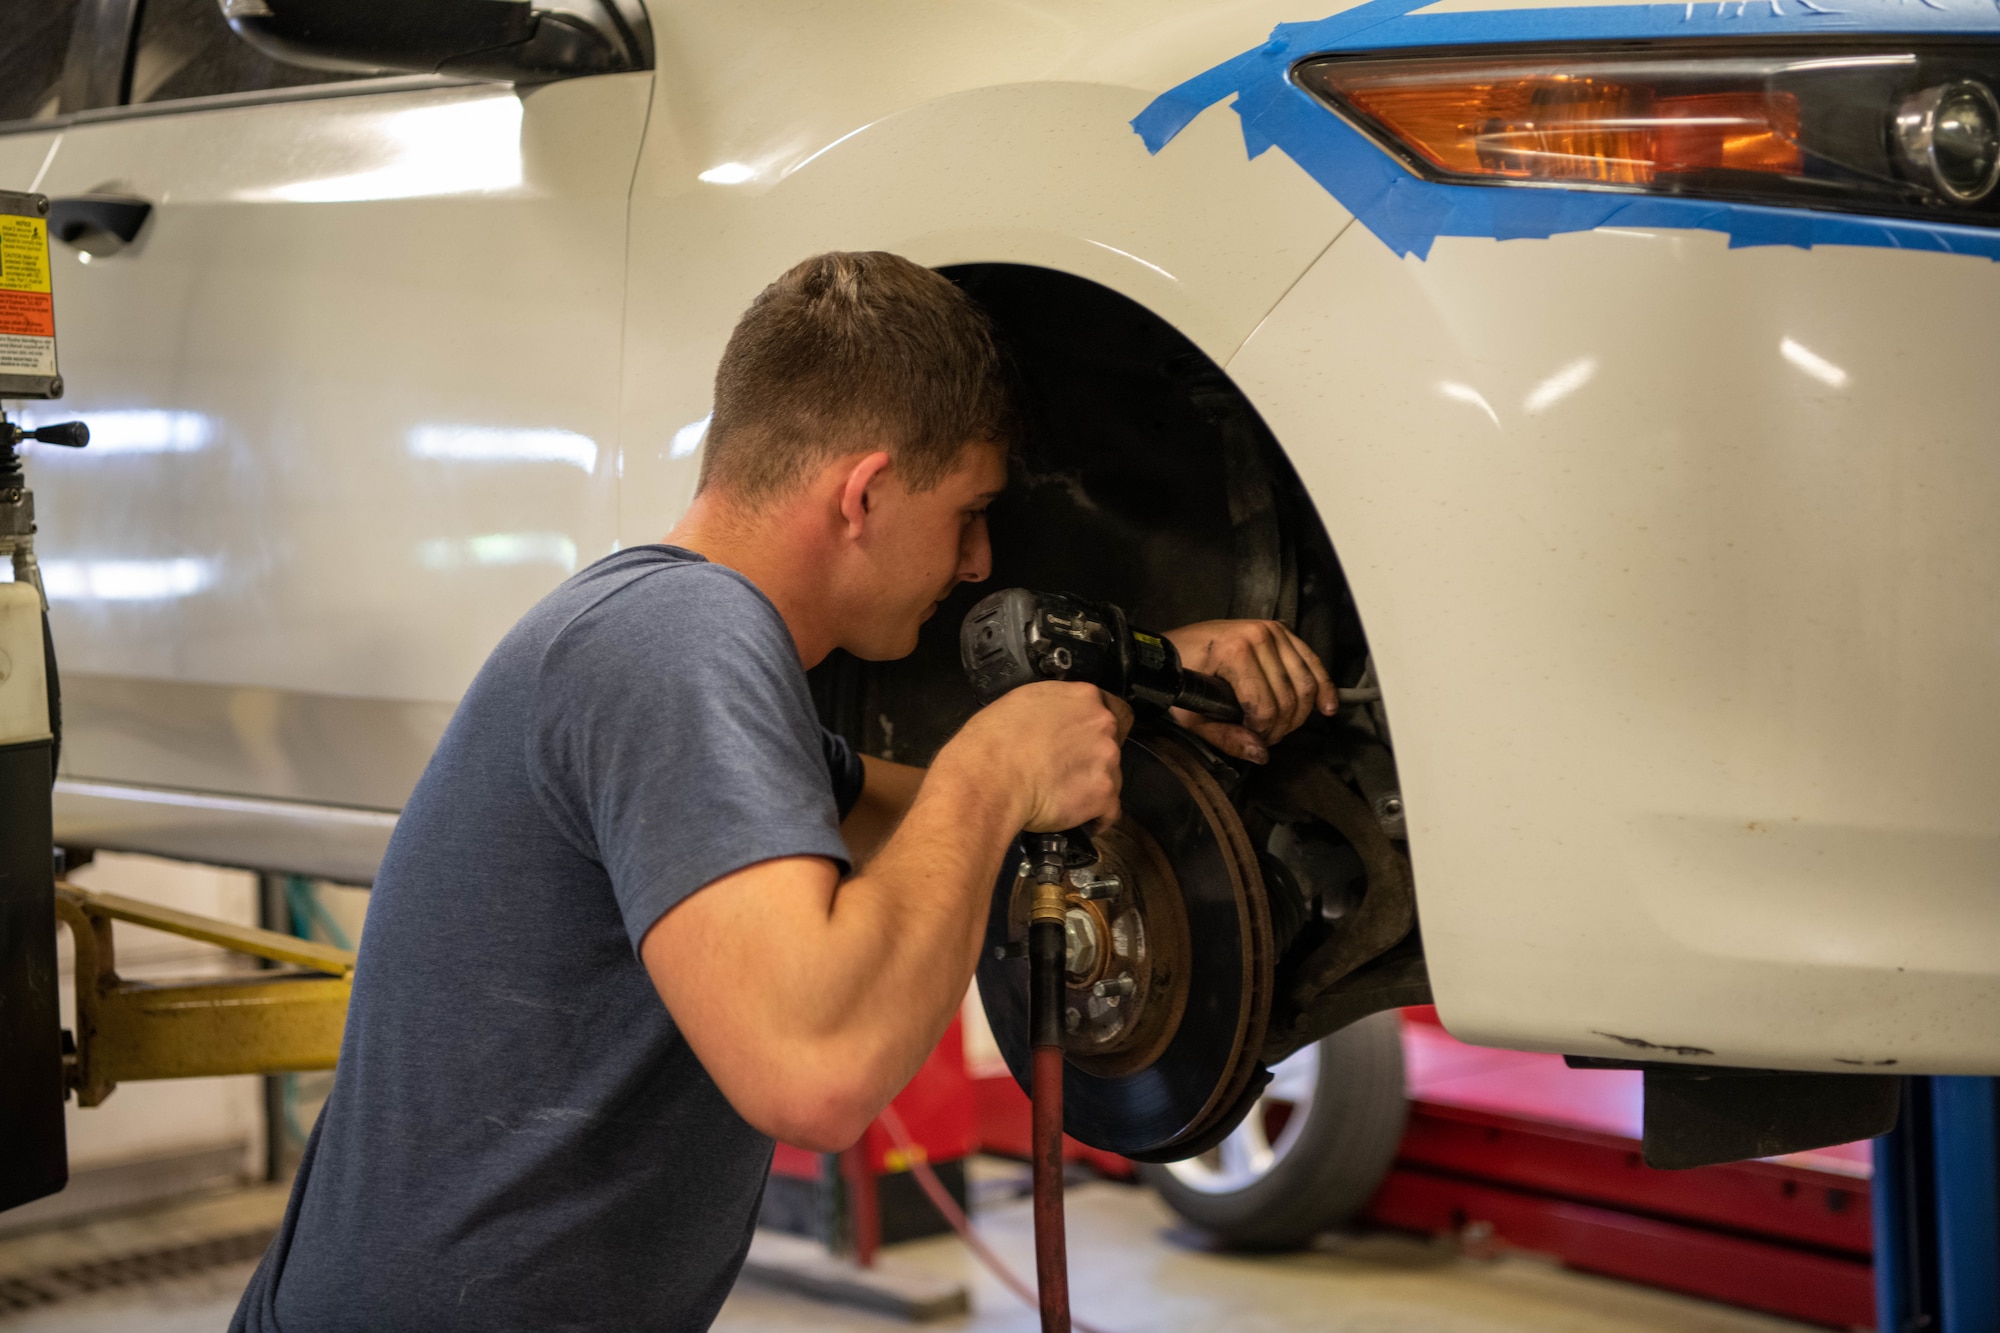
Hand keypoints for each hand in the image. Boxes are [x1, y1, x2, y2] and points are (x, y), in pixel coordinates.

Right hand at [945, 681, 1131, 831]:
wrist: (989, 779)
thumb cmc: (992, 741)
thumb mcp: (1023, 702)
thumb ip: (1054, 709)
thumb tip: (1056, 722)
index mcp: (1083, 697)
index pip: (1115, 709)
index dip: (1102, 728)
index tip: (1088, 740)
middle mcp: (1102, 725)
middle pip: (1114, 744)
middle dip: (1095, 758)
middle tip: (1067, 770)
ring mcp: (1107, 761)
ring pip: (1112, 777)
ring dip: (1093, 787)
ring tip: (1063, 797)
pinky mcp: (1103, 796)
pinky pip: (1109, 812)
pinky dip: (1096, 818)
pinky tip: (1078, 820)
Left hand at [1163, 620, 1335, 763]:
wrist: (1173, 647)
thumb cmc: (1180, 679)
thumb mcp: (1192, 716)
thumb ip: (1226, 738)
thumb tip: (1262, 754)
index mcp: (1234, 653)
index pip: (1266, 707)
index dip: (1263, 732)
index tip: (1251, 738)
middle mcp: (1258, 637)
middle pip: (1289, 697)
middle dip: (1282, 726)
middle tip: (1266, 736)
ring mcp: (1272, 631)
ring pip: (1305, 683)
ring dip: (1300, 713)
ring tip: (1283, 725)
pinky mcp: (1281, 630)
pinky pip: (1312, 662)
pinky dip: (1323, 686)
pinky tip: (1326, 707)